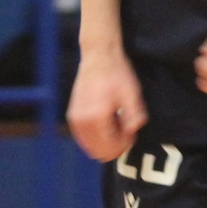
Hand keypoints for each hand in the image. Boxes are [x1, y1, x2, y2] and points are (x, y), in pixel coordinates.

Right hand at [65, 45, 146, 161]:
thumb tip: (132, 132)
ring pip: (89, 146)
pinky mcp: (72, 115)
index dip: (124, 144)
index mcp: (96, 117)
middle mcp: (81, 122)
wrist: (98, 56)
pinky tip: (107, 125)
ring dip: (105, 142)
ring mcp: (74, 119)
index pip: (109, 147)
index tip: (132, 134)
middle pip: (97, 151)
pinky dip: (96, 137)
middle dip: (114, 146)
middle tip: (126, 132)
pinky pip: (83, 137)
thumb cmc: (117, 73)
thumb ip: (134, 116)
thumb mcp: (132, 94)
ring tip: (118, 127)